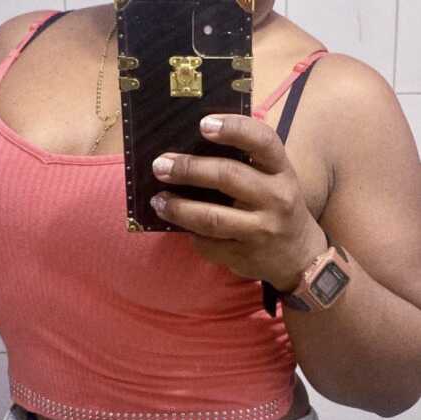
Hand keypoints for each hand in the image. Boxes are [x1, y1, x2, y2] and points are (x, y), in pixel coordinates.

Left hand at [150, 114, 327, 291]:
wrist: (299, 256)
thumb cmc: (276, 207)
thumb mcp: (273, 180)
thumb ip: (245, 164)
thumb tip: (190, 149)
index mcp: (282, 171)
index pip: (262, 141)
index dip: (234, 128)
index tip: (203, 124)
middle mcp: (276, 198)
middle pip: (228, 176)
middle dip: (189, 169)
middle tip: (160, 165)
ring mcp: (261, 230)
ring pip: (211, 217)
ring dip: (178, 208)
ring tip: (158, 201)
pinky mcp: (245, 256)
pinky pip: (208, 244)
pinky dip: (190, 234)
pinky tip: (180, 226)